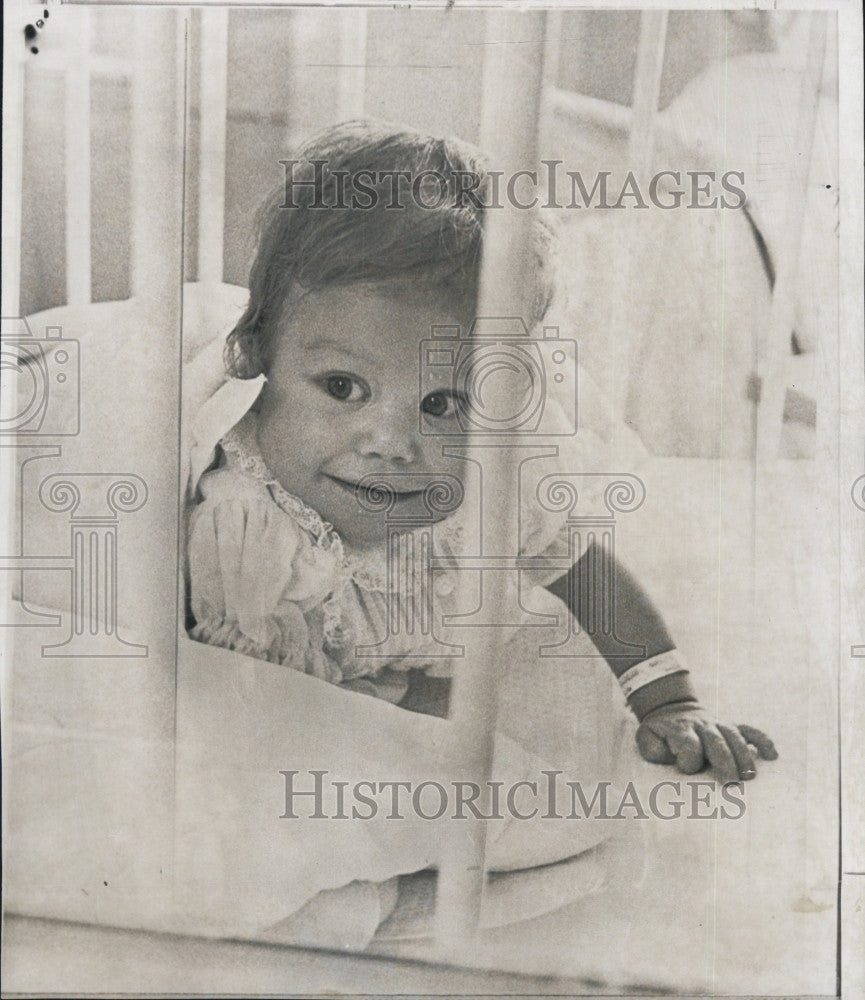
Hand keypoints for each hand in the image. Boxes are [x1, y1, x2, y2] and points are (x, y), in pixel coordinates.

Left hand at [635, 703, 777, 782]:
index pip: (688, 744)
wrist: (673, 709)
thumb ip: (652, 749)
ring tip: (750, 776)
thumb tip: (669, 757)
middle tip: (731, 783)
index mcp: (680, 731)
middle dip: (724, 762)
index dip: (688, 759)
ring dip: (744, 756)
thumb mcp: (646, 738)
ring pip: (734, 737)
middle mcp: (702, 727)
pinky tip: (773, 755)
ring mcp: (719, 725)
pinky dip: (762, 740)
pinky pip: (750, 729)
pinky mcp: (731, 726)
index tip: (687, 769)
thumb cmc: (661, 733)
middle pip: (715, 742)